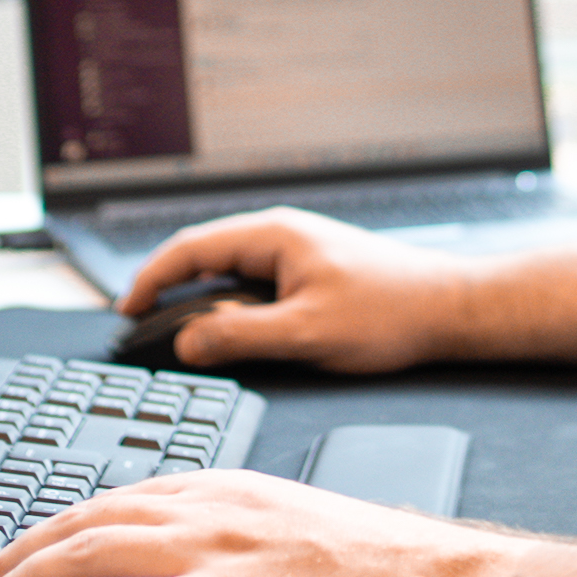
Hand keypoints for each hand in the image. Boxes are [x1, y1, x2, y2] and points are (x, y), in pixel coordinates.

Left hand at [0, 469, 512, 576]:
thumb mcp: (308, 542)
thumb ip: (251, 551)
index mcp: (235, 490)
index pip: (119, 499)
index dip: (59, 529)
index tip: (27, 555)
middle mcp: (211, 508)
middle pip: (81, 521)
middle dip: (15, 557)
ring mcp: (209, 554)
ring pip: (75, 556)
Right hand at [116, 207, 484, 373]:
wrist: (449, 309)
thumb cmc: (389, 313)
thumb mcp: (306, 334)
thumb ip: (240, 337)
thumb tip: (187, 340)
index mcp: (275, 236)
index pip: (192, 248)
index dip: (152, 279)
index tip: (127, 309)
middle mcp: (282, 235)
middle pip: (205, 255)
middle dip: (169, 288)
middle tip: (141, 324)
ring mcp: (297, 251)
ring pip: (230, 270)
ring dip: (200, 297)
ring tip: (176, 331)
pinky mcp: (310, 270)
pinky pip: (253, 281)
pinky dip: (229, 303)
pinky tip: (226, 330)